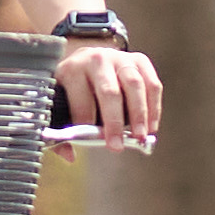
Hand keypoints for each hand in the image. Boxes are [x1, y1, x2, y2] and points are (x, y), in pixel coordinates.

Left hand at [54, 35, 161, 151]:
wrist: (88, 58)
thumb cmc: (74, 87)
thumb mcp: (59, 101)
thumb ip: (60, 129)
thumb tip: (70, 156)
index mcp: (72, 70)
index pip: (81, 99)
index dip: (87, 123)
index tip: (96, 142)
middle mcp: (96, 60)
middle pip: (109, 91)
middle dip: (114, 121)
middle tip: (117, 146)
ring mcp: (120, 58)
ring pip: (134, 84)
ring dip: (139, 114)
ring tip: (140, 137)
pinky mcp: (140, 60)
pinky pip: (152, 84)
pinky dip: (154, 107)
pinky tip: (151, 127)